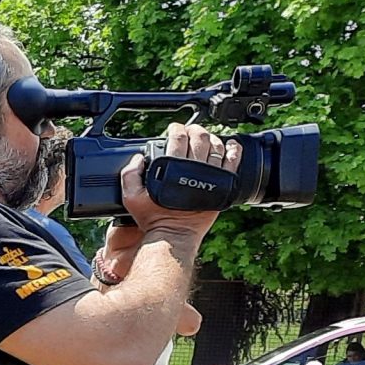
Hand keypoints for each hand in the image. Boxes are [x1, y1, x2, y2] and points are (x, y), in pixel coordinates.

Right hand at [118, 122, 241, 245]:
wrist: (174, 234)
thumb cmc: (153, 218)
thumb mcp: (131, 197)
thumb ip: (130, 175)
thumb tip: (138, 158)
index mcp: (173, 167)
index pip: (178, 138)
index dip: (176, 129)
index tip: (174, 129)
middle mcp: (195, 168)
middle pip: (199, 138)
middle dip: (194, 129)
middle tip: (189, 131)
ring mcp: (211, 175)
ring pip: (216, 146)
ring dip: (210, 137)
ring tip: (204, 138)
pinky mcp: (223, 184)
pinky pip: (233, 161)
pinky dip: (234, 149)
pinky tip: (231, 145)